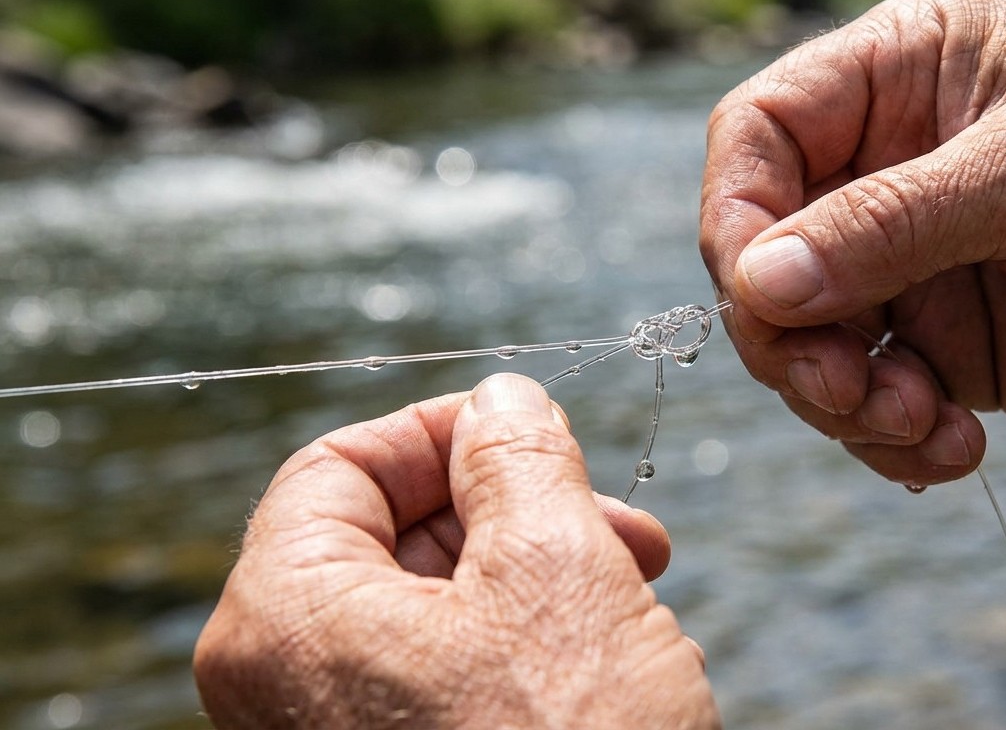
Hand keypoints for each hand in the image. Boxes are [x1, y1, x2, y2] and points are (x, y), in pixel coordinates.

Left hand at [194, 373, 718, 728]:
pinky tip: (618, 656)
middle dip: (519, 512)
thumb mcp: (557, 566)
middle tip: (621, 522)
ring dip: (546, 578)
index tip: (529, 429)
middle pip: (394, 539)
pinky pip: (455, 677)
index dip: (440, 429)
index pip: (336, 466)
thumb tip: (502, 400)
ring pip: (439, 608)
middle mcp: (288, 686)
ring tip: (639, 593)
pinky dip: (535, 646)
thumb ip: (519, 456)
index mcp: (284, 619)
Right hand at [701, 0, 1005, 487]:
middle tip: (847, 389)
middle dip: (789, 335)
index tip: (760, 293)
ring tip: (920, 424)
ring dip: (840, 400)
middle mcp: (889, 167)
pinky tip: (953, 449)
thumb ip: (892, 225)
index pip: (759, 135)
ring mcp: (912, 262)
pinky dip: (890, 440)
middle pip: (763, 254)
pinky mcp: (944, 345)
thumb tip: (756, 282)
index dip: (735, 215)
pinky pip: (869, 402)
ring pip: (804, 340)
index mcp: (901, 76)